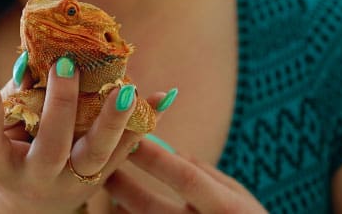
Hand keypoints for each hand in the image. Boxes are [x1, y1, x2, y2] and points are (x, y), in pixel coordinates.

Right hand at [0, 58, 171, 213]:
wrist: (31, 202)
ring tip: (126, 89)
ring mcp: (73, 181)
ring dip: (112, 120)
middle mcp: (37, 176)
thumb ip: (16, 96)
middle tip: (65, 63)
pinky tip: (163, 96)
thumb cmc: (13, 149)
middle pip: (50, 148)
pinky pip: (127, 149)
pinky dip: (146, 122)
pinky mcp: (103, 177)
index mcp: (2, 165)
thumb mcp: (3, 130)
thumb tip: (33, 57)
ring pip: (95, 155)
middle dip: (59, 105)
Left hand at [106, 138, 267, 213]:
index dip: (155, 157)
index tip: (131, 135)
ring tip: (108, 183)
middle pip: (152, 208)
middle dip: (123, 183)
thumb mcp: (239, 197)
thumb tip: (168, 148)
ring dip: (120, 206)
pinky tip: (121, 209)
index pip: (185, 178)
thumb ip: (206, 174)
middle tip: (102, 161)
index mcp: (228, 210)